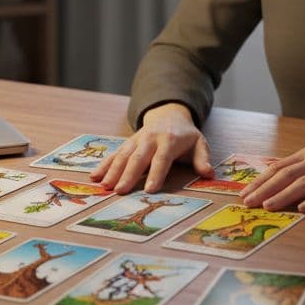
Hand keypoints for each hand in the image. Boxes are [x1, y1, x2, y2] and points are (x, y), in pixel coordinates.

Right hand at [90, 102, 213, 193]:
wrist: (169, 114)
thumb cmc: (185, 135)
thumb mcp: (199, 143)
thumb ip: (203, 159)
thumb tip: (209, 174)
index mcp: (169, 140)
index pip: (162, 159)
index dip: (156, 174)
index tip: (149, 189)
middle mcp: (150, 139)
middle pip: (138, 158)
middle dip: (128, 174)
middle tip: (120, 191)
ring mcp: (136, 140)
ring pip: (122, 155)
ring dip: (112, 171)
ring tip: (105, 186)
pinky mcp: (127, 143)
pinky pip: (114, 154)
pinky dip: (103, 165)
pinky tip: (94, 177)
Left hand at [239, 132, 304, 212]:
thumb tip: (280, 180)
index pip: (279, 167)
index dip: (260, 180)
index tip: (244, 192)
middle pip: (286, 175)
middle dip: (264, 189)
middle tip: (247, 202)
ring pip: (303, 183)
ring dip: (283, 195)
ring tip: (268, 206)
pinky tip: (304, 209)